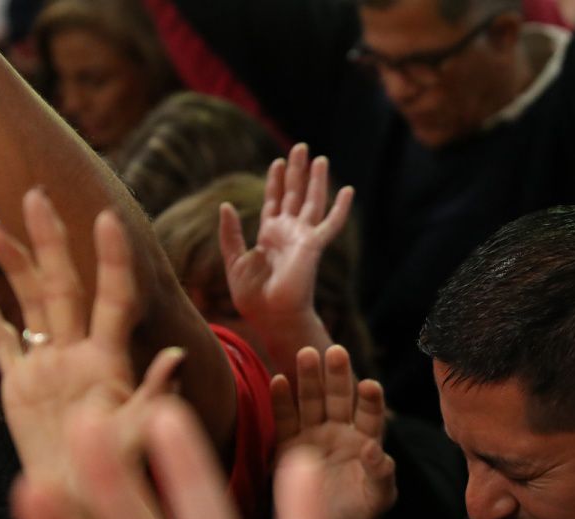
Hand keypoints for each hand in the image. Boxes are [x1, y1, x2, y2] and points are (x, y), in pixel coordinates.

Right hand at [0, 188, 183, 486]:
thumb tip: (177, 357)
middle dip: (52, 240)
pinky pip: (0, 342)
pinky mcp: (21, 384)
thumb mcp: (140, 434)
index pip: (115, 297)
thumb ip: (154, 395)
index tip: (107, 218)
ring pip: (30, 303)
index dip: (112, 259)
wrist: (88, 499)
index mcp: (110, 358)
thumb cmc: (120, 472)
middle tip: (37, 194)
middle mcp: (79, 351)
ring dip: (14, 266)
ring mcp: (49, 364)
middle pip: (64, 285)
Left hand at [222, 144, 353, 376]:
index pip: (275, 202)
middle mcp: (289, 233)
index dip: (276, 182)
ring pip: (311, 201)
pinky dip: (340, 207)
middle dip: (297, 171)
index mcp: (270, 236)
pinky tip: (348, 190)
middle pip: (294, 195)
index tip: (278, 162)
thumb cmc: (253, 297)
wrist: (271, 315)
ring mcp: (303, 237)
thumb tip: (225, 205)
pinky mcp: (313, 245)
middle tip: (301, 148)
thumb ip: (231, 234)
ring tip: (319, 157)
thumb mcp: (234, 261)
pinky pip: (331, 223)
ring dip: (315, 179)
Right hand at [272, 345, 396, 518]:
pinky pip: (284, 420)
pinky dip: (281, 401)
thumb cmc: (357, 515)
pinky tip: (278, 380)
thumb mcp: (377, 499)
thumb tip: (377, 451)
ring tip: (306, 354)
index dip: (370, 400)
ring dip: (309, 379)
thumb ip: (380, 476)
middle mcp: (341, 432)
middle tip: (336, 352)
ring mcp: (314, 436)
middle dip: (338, 376)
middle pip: (340, 399)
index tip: (370, 385)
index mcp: (367, 441)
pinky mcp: (288, 447)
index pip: (370, 415)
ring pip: (312, 402)